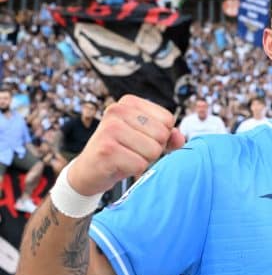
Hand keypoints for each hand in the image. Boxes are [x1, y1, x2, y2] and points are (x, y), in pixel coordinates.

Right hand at [67, 95, 184, 195]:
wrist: (88, 172)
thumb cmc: (121, 152)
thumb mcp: (145, 139)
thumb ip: (167, 136)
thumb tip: (180, 137)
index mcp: (128, 102)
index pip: (167, 119)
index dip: (161, 136)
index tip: (140, 140)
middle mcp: (116, 110)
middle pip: (162, 135)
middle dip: (153, 149)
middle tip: (132, 151)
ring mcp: (109, 128)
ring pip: (153, 150)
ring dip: (144, 160)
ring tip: (126, 158)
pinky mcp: (106, 149)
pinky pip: (141, 165)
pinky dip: (134, 170)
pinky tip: (119, 166)